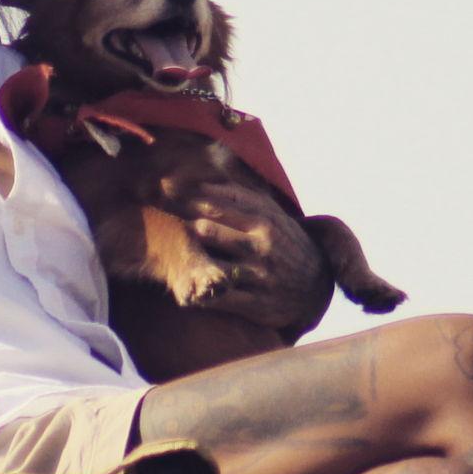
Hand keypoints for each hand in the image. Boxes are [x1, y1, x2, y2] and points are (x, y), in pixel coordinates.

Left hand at [156, 174, 334, 335]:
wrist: (316, 288)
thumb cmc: (284, 245)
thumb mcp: (272, 216)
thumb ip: (243, 196)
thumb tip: (209, 170)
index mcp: (264, 219)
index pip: (219, 201)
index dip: (188, 196)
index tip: (163, 189)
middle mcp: (262, 244)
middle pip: (210, 228)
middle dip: (182, 224)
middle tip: (156, 216)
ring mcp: (259, 274)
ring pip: (214, 264)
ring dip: (191, 260)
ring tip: (174, 253)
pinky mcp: (257, 303)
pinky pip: (221, 298)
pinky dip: (201, 292)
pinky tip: (186, 286)